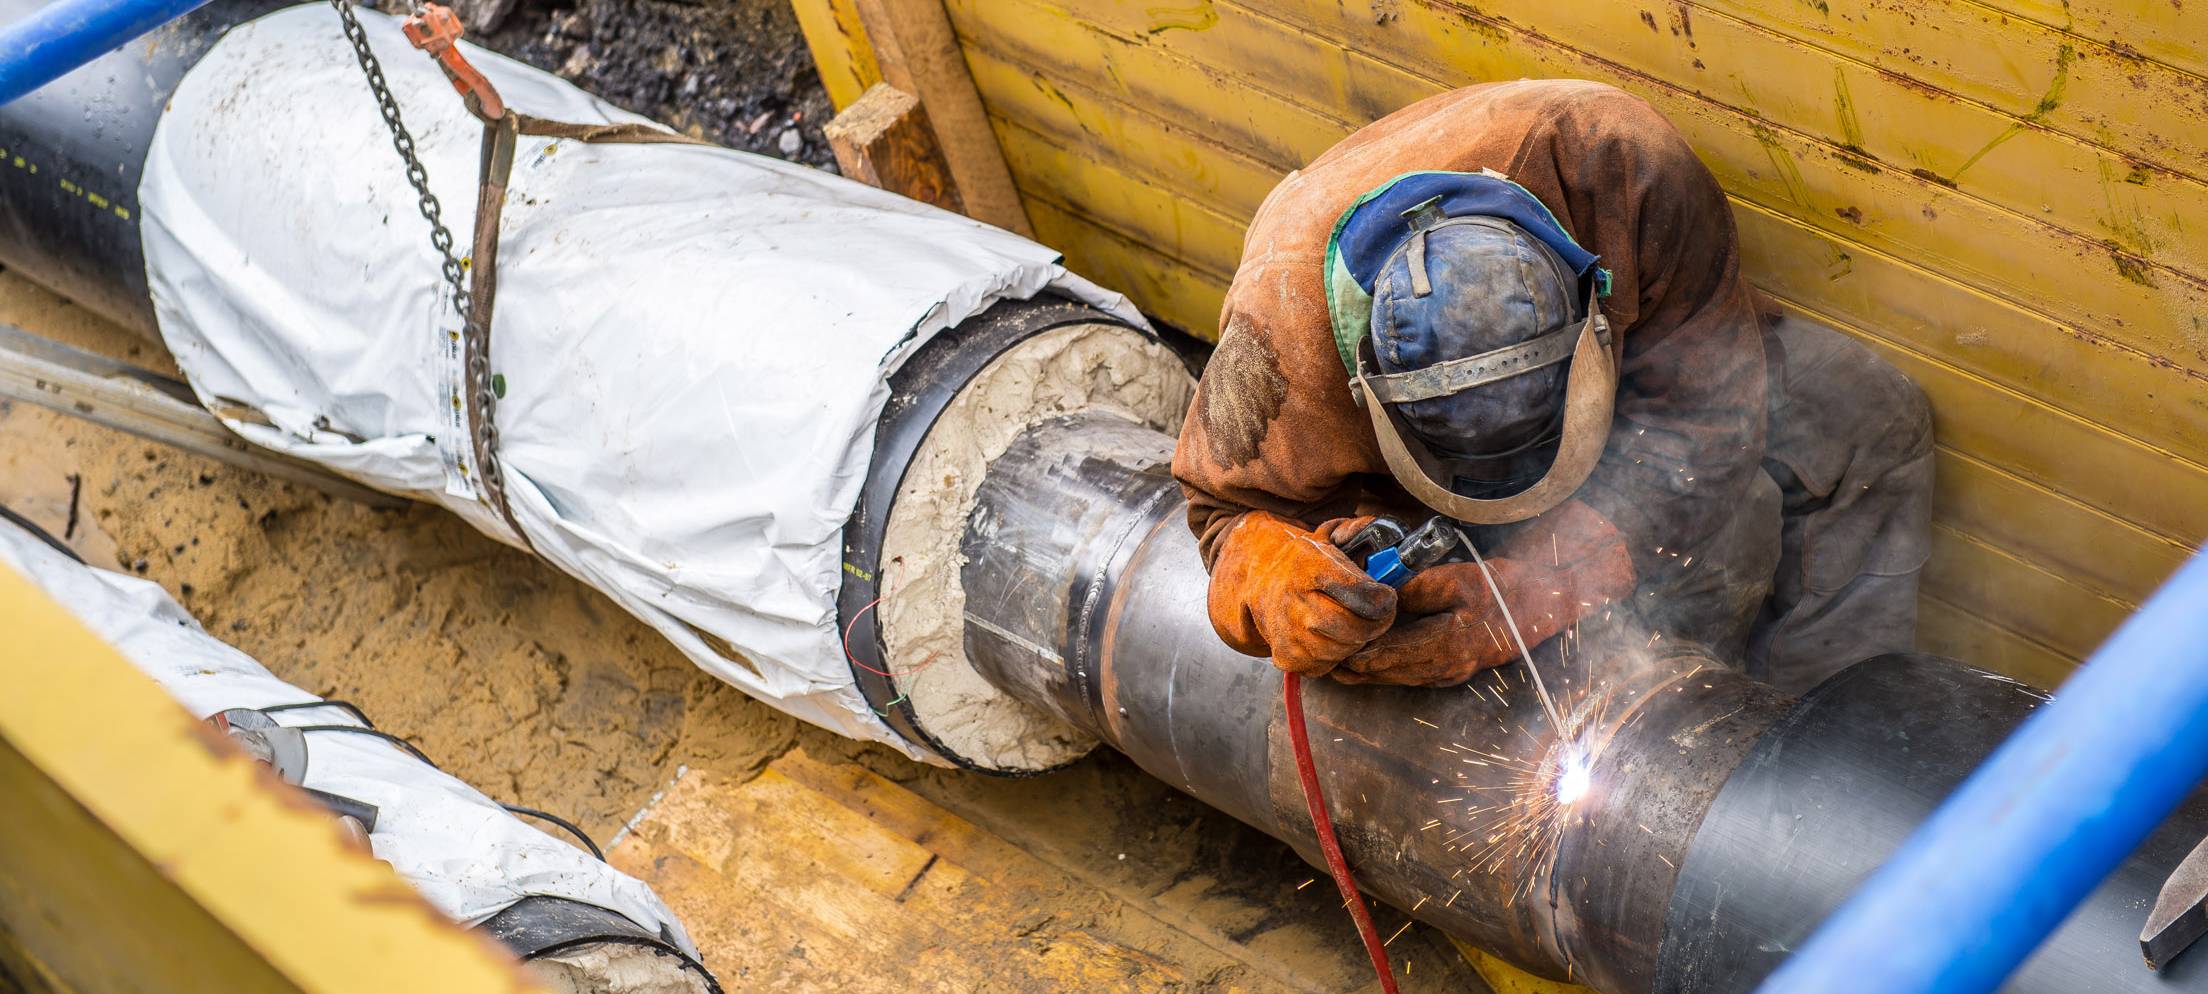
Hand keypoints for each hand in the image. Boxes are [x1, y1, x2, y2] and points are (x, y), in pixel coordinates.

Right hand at [1207, 511, 1397, 676]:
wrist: (1262, 586)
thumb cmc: (1303, 567)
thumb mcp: (1328, 549)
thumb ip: (1361, 564)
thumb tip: (1388, 584)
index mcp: (1308, 567)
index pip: (1364, 595)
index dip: (1383, 599)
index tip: (1386, 596)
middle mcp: (1294, 602)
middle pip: (1357, 628)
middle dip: (1376, 623)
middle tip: (1378, 615)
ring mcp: (1288, 634)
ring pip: (1345, 650)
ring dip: (1356, 639)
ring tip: (1351, 623)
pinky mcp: (1288, 658)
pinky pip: (1328, 665)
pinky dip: (1336, 654)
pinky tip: (1329, 635)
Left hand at [1331, 559, 1525, 686]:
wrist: (1547, 604)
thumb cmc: (1505, 588)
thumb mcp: (1458, 579)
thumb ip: (1415, 589)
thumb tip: (1379, 594)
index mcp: (1445, 644)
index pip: (1387, 653)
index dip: (1356, 652)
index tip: (1331, 646)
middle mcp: (1447, 666)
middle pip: (1389, 672)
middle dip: (1355, 668)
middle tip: (1324, 663)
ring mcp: (1453, 671)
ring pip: (1401, 678)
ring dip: (1370, 674)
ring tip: (1340, 668)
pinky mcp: (1458, 670)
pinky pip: (1415, 676)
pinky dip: (1391, 672)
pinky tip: (1375, 667)